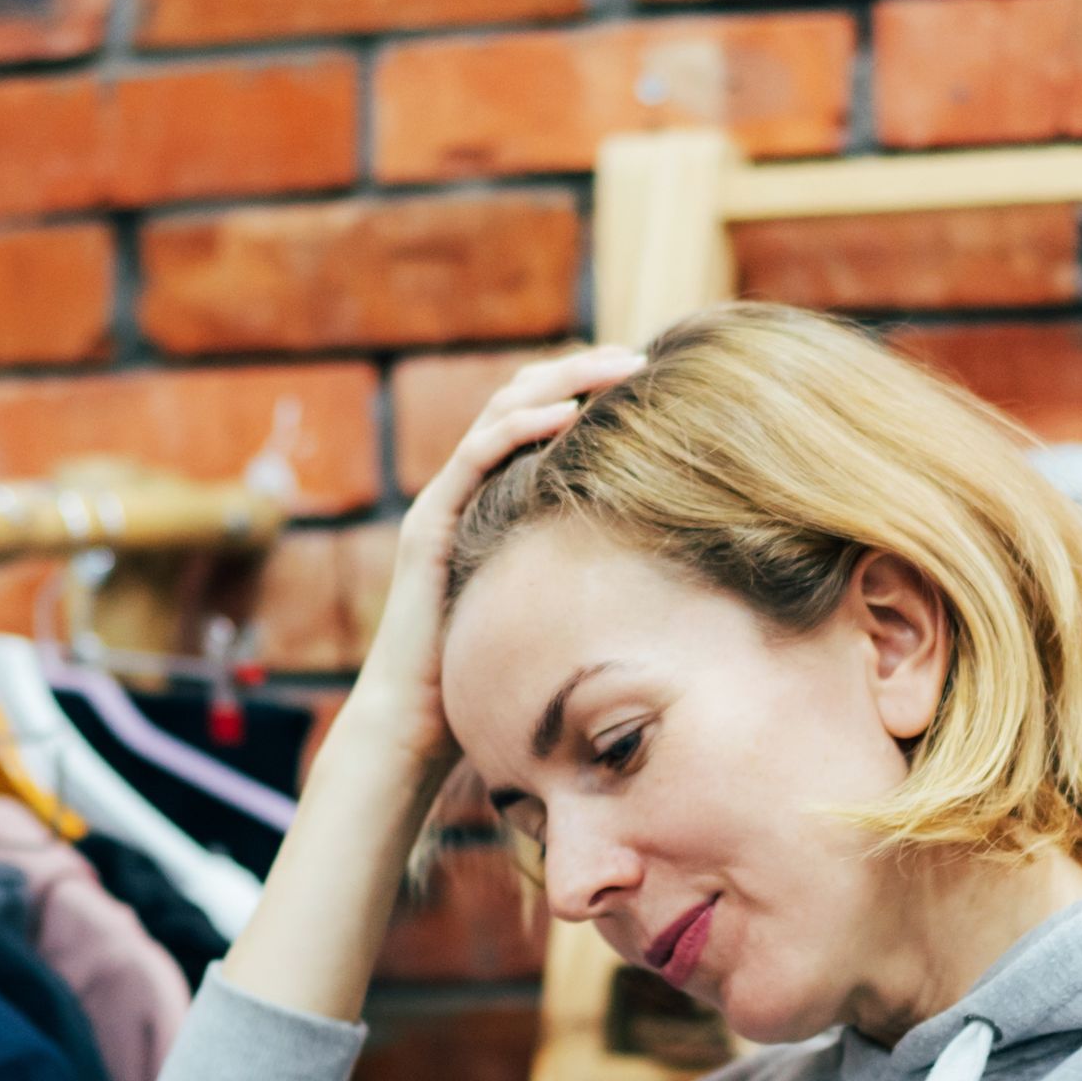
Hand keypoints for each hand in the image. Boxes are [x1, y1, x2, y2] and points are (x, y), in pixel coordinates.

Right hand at [340, 343, 646, 778]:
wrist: (417, 723)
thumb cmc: (487, 677)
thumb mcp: (554, 608)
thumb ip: (586, 575)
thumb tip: (664, 574)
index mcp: (492, 502)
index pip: (538, 422)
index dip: (587, 392)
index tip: (647, 382)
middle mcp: (464, 490)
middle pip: (520, 401)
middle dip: (581, 371)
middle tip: (640, 357)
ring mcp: (444, 502)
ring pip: (499, 413)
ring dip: (560, 383)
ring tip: (616, 368)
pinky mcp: (431, 523)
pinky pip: (475, 457)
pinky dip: (520, 427)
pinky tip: (567, 415)